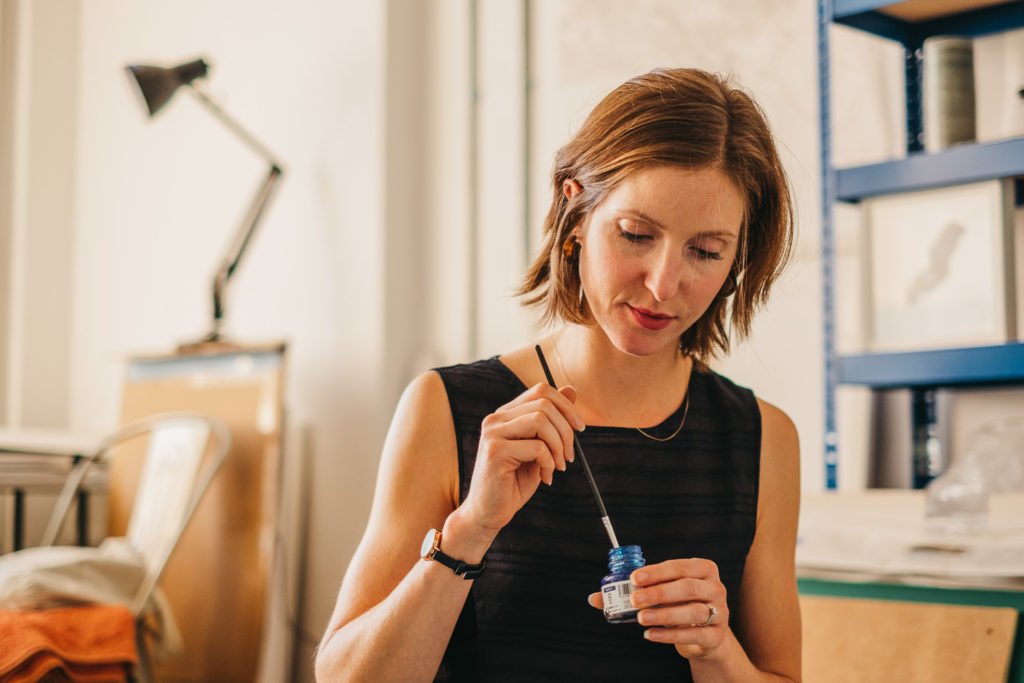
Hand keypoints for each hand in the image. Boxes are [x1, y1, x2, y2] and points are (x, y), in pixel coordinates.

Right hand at [458, 382, 584, 537]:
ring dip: (558, 446)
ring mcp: (493, 433)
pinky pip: (537, 447)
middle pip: (544, 404)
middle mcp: (496, 419)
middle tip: (569, 456)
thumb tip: (571, 390)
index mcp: (505, 414)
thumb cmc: (513, 482)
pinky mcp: (495, 451)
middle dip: (566, 430)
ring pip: (541, 421)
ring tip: (558, 467)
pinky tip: (545, 477)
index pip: (541, 390)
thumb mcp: (539, 448)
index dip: (566, 405)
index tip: (580, 428)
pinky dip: (549, 463)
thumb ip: (552, 420)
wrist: (488, 513)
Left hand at [587, 558, 728, 659]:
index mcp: (702, 569)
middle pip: (687, 587)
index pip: (678, 567)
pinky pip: (694, 634)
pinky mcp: (716, 635)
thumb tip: (594, 598)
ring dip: (664, 614)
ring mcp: (720, 612)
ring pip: (693, 611)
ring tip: (641, 618)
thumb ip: (631, 592)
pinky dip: (670, 635)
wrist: (704, 634)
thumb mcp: (659, 594)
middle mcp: (715, 588)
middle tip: (635, 599)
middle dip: (658, 592)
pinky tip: (651, 634)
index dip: (656, 571)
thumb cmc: (678, 605)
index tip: (634, 577)